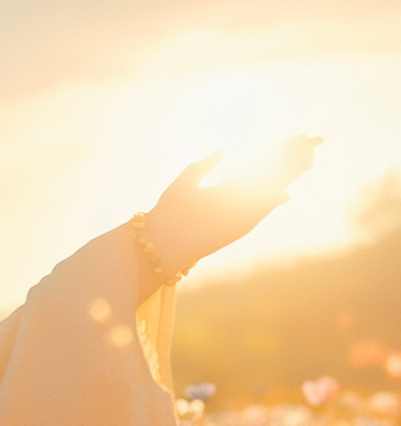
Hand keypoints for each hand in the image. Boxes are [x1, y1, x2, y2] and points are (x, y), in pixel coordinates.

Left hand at [144, 134, 322, 271]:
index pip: (260, 165)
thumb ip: (203, 166)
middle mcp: (238, 199)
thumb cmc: (166, 213)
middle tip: (315, 141)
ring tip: (310, 157)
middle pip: (272, 174)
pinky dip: (268, 204)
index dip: (279, 151)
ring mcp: (239, 212)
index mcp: (227, 188)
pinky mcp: (236, 227)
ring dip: (290, 175)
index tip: (297, 136)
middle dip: (294, 158)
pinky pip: (256, 213)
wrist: (158, 239)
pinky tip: (284, 193)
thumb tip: (223, 149)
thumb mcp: (184, 183)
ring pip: (270, 190)